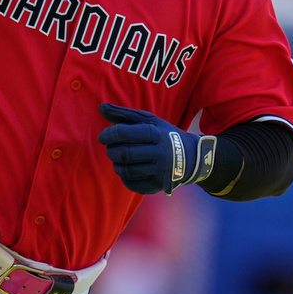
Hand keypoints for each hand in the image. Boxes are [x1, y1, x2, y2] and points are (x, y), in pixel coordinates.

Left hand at [98, 103, 216, 194]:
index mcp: (155, 132)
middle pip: (125, 154)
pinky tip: (126, 171)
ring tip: (117, 160)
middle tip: (110, 149)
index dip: (108, 135)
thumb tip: (100, 107)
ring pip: (128, 171)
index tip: (102, 137)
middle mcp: (161, 152)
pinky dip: (125, 178)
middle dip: (111, 151)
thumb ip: (123, 114)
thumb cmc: (163, 134)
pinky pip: (134, 185)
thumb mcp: (148, 120)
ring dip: (116, 165)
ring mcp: (161, 170)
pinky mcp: (161, 185)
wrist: (192, 156)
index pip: (124, 133)